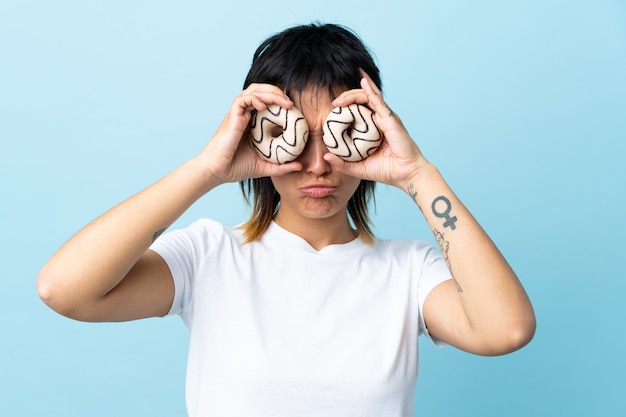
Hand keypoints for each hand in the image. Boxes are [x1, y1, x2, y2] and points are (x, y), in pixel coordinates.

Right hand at [196, 84, 302, 183]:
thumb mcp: (265, 166)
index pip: (266, 101)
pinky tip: (264, 107)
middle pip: (260, 91)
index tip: (293, 110)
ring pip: (253, 91)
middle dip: (277, 91)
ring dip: (270, 92)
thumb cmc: (237, 167)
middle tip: (291, 104)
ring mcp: (237, 114)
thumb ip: (282, 166)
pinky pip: (242, 99)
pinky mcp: (231, 116)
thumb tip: (300, 167)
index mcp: (251, 122)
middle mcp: (244, 114)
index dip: (279, 100)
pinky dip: (255, 98)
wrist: (218, 171)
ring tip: (283, 101)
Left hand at [325, 71, 430, 189]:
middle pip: (362, 100)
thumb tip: (325, 156)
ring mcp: (386, 117)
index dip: (347, 105)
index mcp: (373, 128)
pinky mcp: (391, 118)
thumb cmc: (386, 171)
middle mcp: (380, 119)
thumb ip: (342, 163)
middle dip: (346, 97)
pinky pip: (378, 101)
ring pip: (369, 97)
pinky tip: (363, 81)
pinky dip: (370, 90)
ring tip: (339, 99)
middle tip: (334, 103)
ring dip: (353, 94)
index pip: (359, 110)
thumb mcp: (358, 168)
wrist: (405, 174)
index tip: (333, 109)